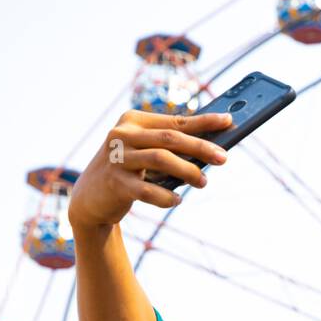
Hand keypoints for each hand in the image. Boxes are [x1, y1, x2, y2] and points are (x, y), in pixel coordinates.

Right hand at [68, 110, 232, 227]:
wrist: (91, 198)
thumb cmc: (129, 171)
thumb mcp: (145, 152)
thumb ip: (170, 148)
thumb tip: (211, 151)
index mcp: (132, 121)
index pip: (175, 120)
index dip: (204, 122)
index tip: (229, 121)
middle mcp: (122, 135)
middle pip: (170, 138)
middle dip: (201, 147)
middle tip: (224, 158)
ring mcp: (117, 158)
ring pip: (160, 159)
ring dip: (187, 171)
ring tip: (203, 182)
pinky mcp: (115, 183)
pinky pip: (147, 190)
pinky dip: (166, 196)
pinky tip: (176, 200)